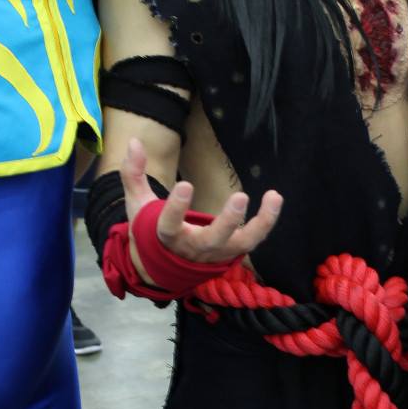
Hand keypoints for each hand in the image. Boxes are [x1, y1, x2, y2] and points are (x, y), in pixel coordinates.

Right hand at [120, 137, 282, 271]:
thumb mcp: (137, 203)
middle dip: (227, 221)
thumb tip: (133, 141)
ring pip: (241, 243)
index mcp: (166, 237)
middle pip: (212, 239)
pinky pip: (253, 239)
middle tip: (241, 197)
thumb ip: (133, 173)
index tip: (185, 185)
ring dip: (259, 224)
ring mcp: (216, 252)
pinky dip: (266, 222)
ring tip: (273, 197)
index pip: (169, 226)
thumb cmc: (150, 229)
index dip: (176, 208)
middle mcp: (193, 248)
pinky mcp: (232, 252)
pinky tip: (275, 199)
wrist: (162, 267)